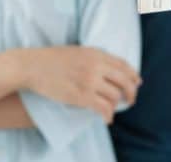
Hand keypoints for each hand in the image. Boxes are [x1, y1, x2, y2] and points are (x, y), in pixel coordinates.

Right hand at [16, 46, 140, 123]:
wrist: (32, 66)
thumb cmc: (51, 59)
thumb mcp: (78, 51)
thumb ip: (94, 58)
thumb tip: (107, 68)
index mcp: (96, 53)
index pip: (123, 64)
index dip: (133, 75)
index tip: (138, 82)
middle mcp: (96, 66)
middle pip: (124, 80)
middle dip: (131, 92)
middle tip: (131, 100)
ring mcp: (89, 81)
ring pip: (115, 95)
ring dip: (117, 105)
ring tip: (113, 109)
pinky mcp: (81, 96)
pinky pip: (103, 108)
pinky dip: (108, 115)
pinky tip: (107, 119)